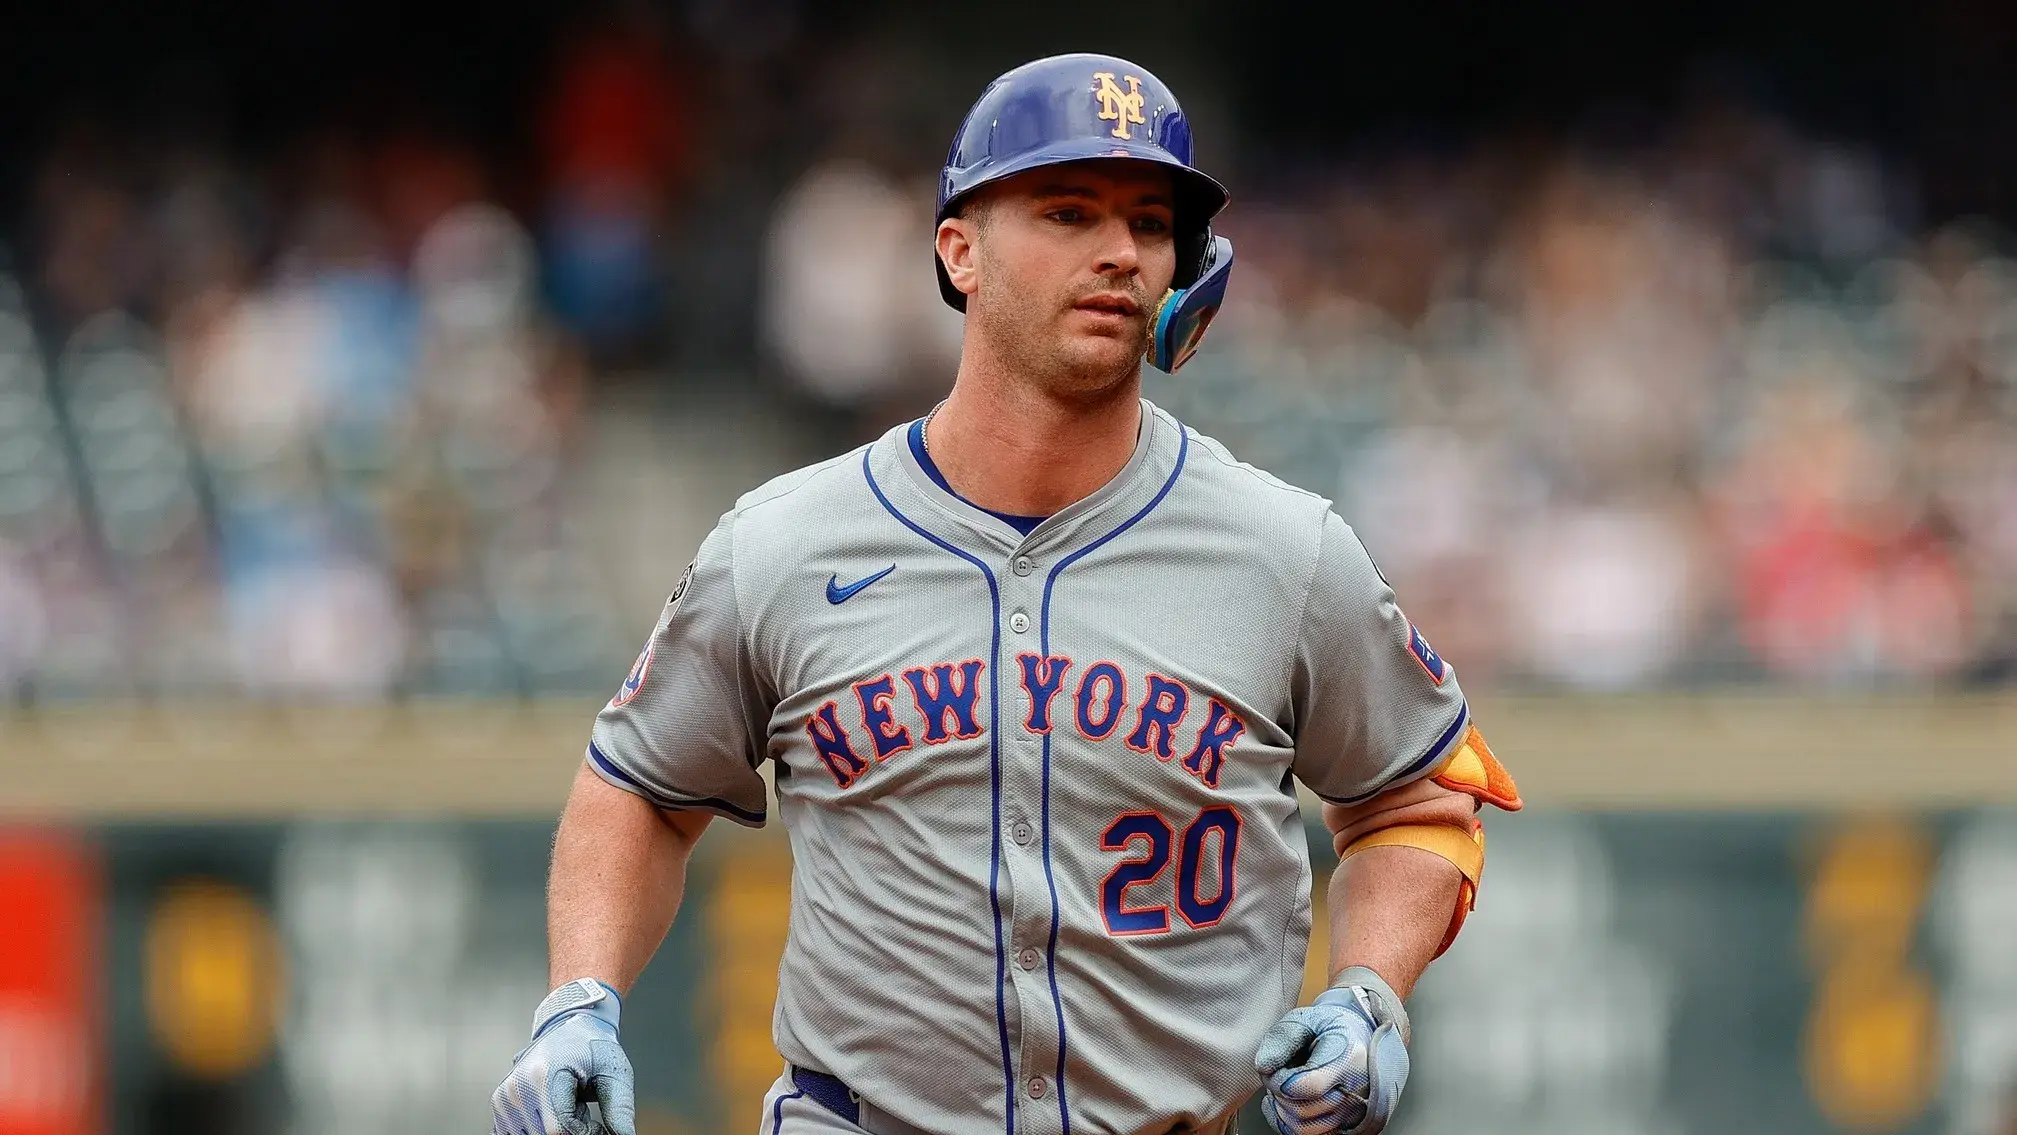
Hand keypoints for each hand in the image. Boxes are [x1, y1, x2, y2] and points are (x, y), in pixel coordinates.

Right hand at [492, 978, 637, 1134]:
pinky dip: (539, 1129)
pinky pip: (517, 1133)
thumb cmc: (592, 1047)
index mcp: (546, 1074)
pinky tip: (552, 1110)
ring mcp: (504, 1096)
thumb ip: (620, 1109)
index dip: (584, 1133)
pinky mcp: (499, 1104)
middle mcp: (519, 1085)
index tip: (598, 1126)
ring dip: (556, 1129)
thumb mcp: (615, 1072)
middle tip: (584, 1109)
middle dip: (572, 1131)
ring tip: (568, 1104)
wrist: (569, 1025)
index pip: (559, 1129)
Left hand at [1252, 967, 1410, 1134]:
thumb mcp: (1306, 1018)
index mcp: (1349, 1057)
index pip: (1309, 1086)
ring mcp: (1352, 1112)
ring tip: (1285, 1084)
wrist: (1358, 1040)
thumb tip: (1265, 1066)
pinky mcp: (1345, 1125)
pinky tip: (1286, 1101)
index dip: (1282, 1081)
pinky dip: (1287, 1121)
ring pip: (1303, 1127)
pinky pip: (1308, 1134)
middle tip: (1278, 1071)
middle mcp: (1356, 1090)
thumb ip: (1283, 1038)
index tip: (1275, 1068)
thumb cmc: (1331, 1028)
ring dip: (1283, 1107)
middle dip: (1278, 1091)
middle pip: (1302, 1108)